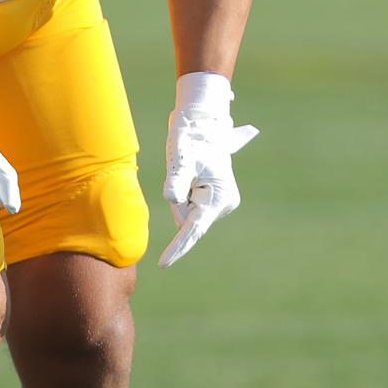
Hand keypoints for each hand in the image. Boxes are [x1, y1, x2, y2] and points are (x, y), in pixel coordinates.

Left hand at [158, 72, 258, 267]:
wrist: (204, 123)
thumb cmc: (191, 138)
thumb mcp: (181, 157)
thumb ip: (177, 179)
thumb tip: (170, 198)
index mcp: (219, 197)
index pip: (194, 227)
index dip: (178, 246)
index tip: (163, 264)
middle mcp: (224, 204)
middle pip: (187, 219)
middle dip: (179, 201)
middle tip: (184, 170)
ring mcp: (221, 203)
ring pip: (188, 213)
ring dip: (182, 195)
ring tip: (190, 169)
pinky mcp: (215, 200)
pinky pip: (191, 207)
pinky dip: (186, 194)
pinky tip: (193, 175)